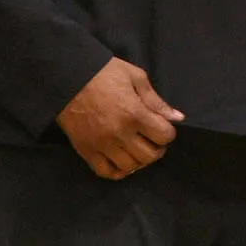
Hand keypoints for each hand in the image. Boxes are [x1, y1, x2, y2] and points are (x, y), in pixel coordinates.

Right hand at [56, 58, 183, 180]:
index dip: (168, 132)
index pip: (164, 136)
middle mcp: (119, 133)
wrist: (68, 78)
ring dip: (139, 160)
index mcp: (134, 113)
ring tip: (138, 148)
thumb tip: (177, 118)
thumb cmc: (104, 73)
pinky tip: (122, 160)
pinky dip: (118, 171)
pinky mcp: (86, 151)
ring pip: (130, 166)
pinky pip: (106, 172)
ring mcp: (101, 145)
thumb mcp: (135, 77)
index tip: (164, 127)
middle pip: (149, 155)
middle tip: (153, 139)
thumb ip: (156, 101)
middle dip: (157, 148)